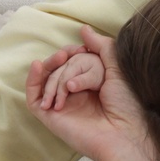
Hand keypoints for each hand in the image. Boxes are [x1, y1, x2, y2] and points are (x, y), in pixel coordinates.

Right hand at [25, 24, 157, 160]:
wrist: (125, 132)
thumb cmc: (127, 103)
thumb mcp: (117, 68)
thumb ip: (102, 47)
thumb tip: (84, 29)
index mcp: (90, 85)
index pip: (72, 63)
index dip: (73, 52)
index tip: (81, 48)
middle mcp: (74, 95)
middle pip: (58, 70)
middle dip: (62, 58)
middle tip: (70, 53)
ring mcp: (61, 105)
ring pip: (46, 80)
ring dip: (50, 66)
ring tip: (61, 58)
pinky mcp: (50, 116)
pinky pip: (33, 98)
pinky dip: (32, 80)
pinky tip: (38, 65)